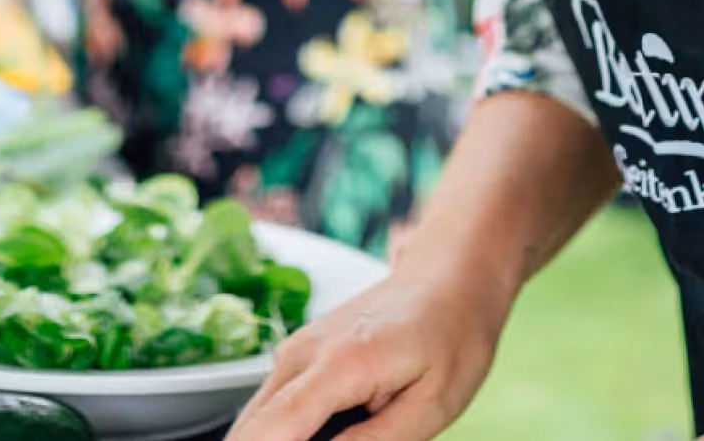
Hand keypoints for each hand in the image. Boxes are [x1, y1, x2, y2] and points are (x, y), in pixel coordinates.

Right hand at [226, 250, 518, 440]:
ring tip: (352, 428)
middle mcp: (302, 354)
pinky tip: (336, 425)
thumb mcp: (431, 407)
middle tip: (351, 436)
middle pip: (251, 431)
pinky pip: (272, 407)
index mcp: (340, 365)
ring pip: (257, 422)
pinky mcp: (294, 357)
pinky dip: (290, 429)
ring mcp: (293, 352)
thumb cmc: (452, 335)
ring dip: (286, 438)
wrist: (448, 279)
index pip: (270, 431)